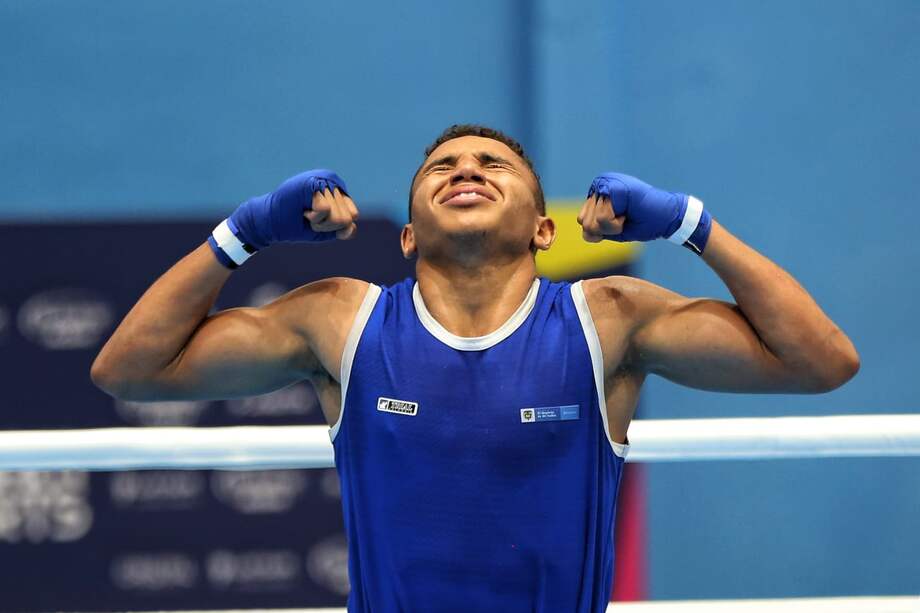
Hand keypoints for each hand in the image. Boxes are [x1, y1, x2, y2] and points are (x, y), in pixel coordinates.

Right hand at [208, 169, 358, 268]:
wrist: (270, 224)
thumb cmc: (297, 225)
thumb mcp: (325, 230)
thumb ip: (343, 227)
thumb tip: (352, 225)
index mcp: (338, 189)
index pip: (353, 215)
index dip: (335, 226)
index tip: (318, 221)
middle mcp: (332, 180)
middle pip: (347, 218)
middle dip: (327, 225)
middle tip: (310, 218)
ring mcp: (323, 179)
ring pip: (338, 216)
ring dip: (320, 223)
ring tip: (306, 213)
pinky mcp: (313, 184)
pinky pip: (325, 211)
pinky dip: (314, 218)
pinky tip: (302, 210)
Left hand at [579, 172, 710, 252]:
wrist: (668, 218)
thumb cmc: (642, 223)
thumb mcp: (611, 230)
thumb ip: (593, 228)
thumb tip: (584, 227)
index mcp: (597, 192)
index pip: (582, 221)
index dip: (602, 230)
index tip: (622, 220)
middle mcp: (600, 183)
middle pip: (584, 222)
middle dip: (605, 229)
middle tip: (625, 218)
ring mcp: (605, 183)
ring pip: (592, 222)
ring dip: (612, 227)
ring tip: (627, 214)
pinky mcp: (612, 188)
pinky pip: (603, 219)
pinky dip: (616, 224)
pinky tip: (629, 212)